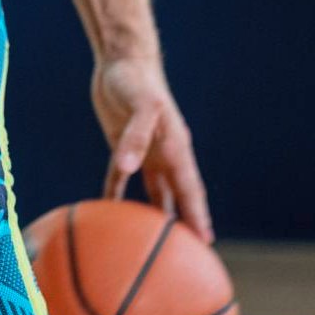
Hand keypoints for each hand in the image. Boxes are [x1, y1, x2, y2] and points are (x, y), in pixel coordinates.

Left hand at [91, 56, 212, 242]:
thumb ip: (135, 138)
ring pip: (153, 191)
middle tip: (188, 252)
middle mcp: (164, 153)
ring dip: (155, 213)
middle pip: (177, 196)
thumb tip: (129, 170)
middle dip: (184, 222)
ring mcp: (143, 151)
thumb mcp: (140, 108)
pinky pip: (119, 178)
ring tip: (157, 240)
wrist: (122, 61)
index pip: (189, 190)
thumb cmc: (135, 81)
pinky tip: (110, 212)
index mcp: (175, 148)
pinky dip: (115, 194)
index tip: (205, 242)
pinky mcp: (122, 145)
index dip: (197, 216)